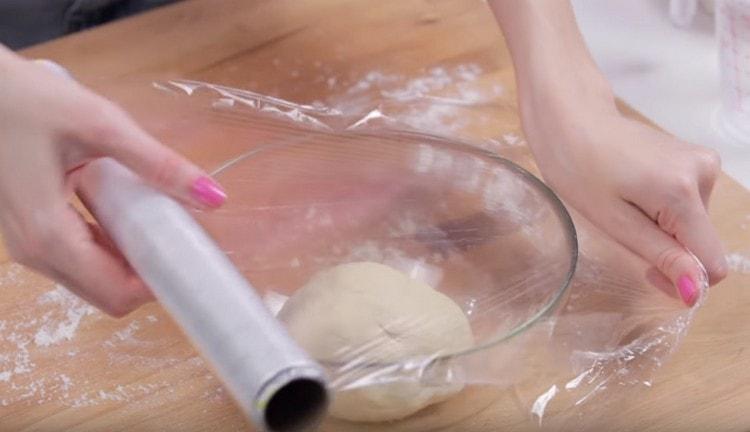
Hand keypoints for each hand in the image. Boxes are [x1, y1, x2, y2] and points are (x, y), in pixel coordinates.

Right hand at [0, 48, 225, 315]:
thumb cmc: (25, 100)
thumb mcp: (101, 126)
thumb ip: (158, 164)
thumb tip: (214, 196)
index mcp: (50, 235)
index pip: (117, 293)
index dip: (160, 286)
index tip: (192, 261)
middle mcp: (35, 252)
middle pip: (107, 294)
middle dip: (149, 275)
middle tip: (182, 240)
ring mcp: (28, 245)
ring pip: (92, 280)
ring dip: (131, 262)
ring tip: (162, 224)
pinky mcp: (30, 231)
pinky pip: (78, 259)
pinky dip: (110, 248)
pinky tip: (130, 215)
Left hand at [523, 99, 726, 304]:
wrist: (572, 118)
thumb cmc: (579, 168)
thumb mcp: (615, 222)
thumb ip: (661, 256)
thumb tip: (696, 292)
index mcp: (684, 191)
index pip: (711, 261)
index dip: (683, 279)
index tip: (648, 273)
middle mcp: (704, 173)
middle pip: (701, 241)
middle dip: (667, 249)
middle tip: (624, 231)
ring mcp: (702, 162)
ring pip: (693, 223)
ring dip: (662, 228)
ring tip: (624, 204)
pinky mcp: (694, 158)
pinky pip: (687, 203)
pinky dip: (663, 210)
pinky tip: (634, 192)